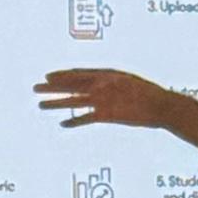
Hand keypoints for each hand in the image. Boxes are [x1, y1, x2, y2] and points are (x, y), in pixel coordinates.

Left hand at [34, 69, 197, 148]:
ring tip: (40, 104)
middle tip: (35, 88)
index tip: (48, 77)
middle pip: (70, 84)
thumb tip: (105, 84)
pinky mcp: (107, 114)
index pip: (78, 74)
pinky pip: (85, 118)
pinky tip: (62, 123)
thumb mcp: (130, 80)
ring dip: (55, 102)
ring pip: (72, 100)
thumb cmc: (150, 93)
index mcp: (107, 74)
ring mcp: (103, 99)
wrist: (161, 105)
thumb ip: (114, 82)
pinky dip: (73, 121)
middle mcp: (101, 84)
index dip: (61, 75)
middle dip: (51, 87)